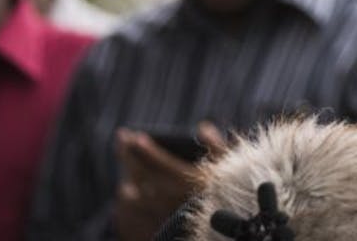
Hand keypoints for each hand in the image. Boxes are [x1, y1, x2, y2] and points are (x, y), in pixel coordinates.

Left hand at [112, 124, 227, 240]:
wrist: (235, 227)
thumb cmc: (235, 190)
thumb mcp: (232, 166)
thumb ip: (216, 145)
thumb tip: (203, 127)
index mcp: (193, 180)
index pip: (164, 163)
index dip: (148, 149)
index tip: (135, 136)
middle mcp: (178, 198)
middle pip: (145, 177)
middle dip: (130, 156)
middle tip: (122, 139)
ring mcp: (169, 216)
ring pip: (140, 201)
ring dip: (130, 186)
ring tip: (125, 181)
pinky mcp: (166, 229)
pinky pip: (144, 219)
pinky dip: (135, 209)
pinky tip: (133, 202)